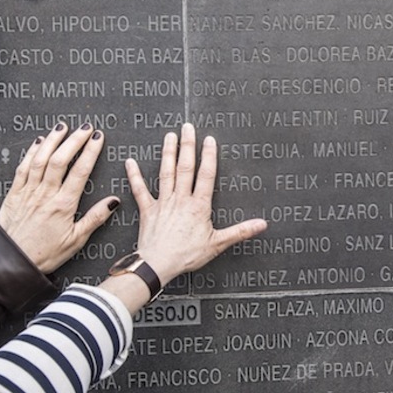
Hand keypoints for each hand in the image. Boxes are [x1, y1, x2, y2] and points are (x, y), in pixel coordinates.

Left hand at [0, 123, 119, 272]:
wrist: (11, 261)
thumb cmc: (44, 253)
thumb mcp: (76, 240)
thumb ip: (95, 218)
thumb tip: (113, 201)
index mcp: (63, 205)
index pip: (80, 171)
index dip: (90, 151)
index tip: (98, 138)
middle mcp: (45, 194)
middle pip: (60, 159)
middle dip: (74, 140)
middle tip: (85, 127)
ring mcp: (28, 192)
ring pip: (40, 159)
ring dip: (53, 140)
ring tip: (63, 127)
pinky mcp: (15, 194)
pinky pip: (23, 167)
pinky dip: (31, 152)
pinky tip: (38, 142)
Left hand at [125, 123, 266, 285]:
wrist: (157, 264)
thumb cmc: (186, 255)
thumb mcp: (218, 244)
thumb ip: (240, 231)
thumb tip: (261, 224)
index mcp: (198, 206)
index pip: (206, 175)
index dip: (209, 156)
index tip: (209, 140)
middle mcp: (180, 199)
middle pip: (185, 168)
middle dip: (187, 146)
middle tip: (188, 127)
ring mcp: (163, 203)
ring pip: (166, 173)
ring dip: (168, 153)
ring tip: (169, 136)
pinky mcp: (148, 210)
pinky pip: (140, 190)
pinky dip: (134, 175)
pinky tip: (131, 162)